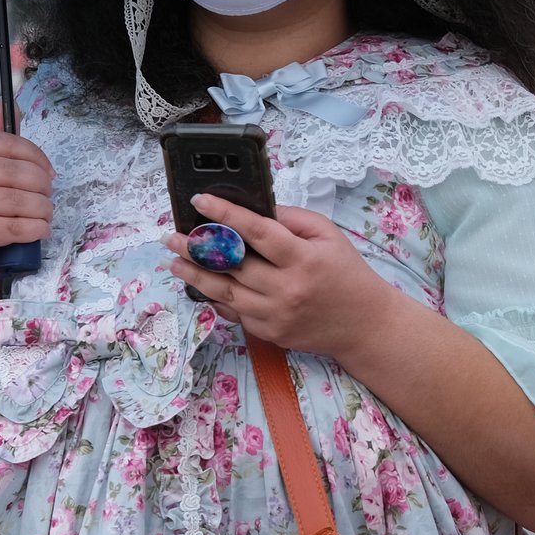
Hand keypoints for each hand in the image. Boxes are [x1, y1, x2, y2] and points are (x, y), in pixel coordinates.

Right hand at [0, 104, 52, 276]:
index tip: (50, 173)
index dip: (36, 156)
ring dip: (42, 210)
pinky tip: (38, 230)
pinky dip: (35, 229)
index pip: (6, 143)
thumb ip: (2, 143)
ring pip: (17, 200)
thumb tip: (6, 102)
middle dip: (42, 186)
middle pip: (14, 172)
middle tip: (47, 198)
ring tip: (44, 216)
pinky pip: (14, 225)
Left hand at [166, 194, 398, 360]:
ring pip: (224, 293)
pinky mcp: (269, 334)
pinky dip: (215, 297)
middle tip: (172, 236)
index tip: (200, 200)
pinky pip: (234, 313)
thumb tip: (253, 211)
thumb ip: (291, 219)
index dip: (225, 214)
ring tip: (173, 261)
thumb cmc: (346, 272)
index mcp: (302, 259)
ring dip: (195, 275)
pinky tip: (200, 284)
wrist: (363, 324)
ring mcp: (275, 315)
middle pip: (231, 265)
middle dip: (197, 247)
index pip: (257, 232)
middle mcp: (286, 289)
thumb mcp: (328, 235)